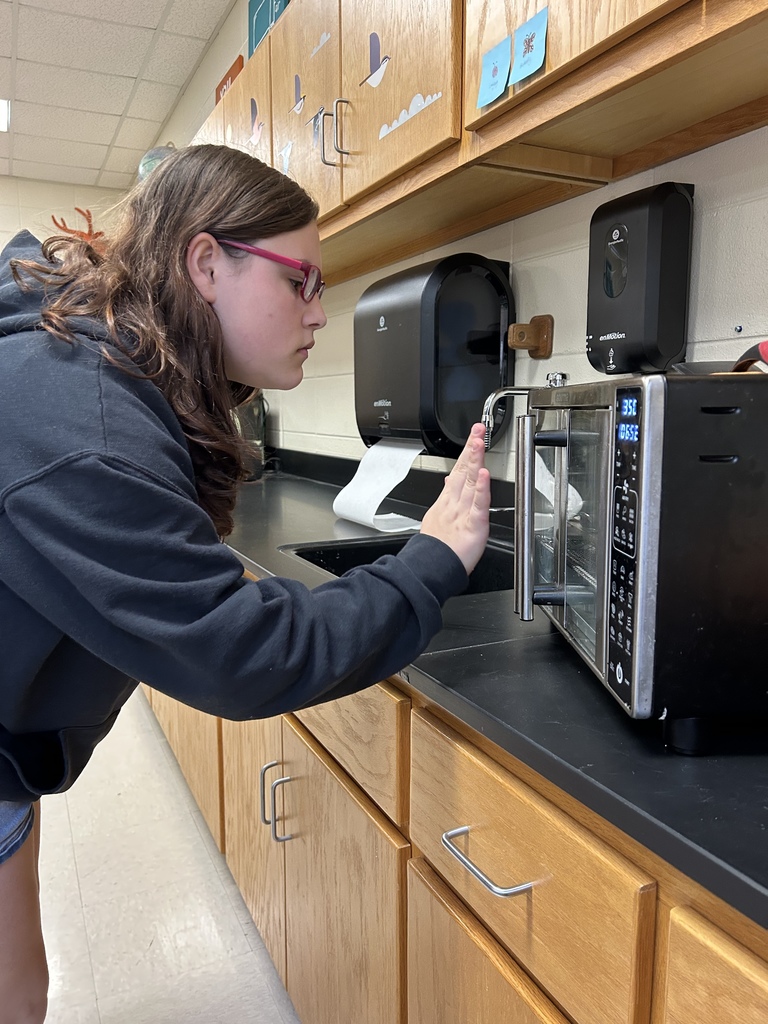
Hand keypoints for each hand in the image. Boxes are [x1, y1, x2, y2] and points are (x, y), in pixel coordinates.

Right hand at [419, 423, 490, 574]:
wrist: (431, 569)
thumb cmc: (438, 549)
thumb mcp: (438, 517)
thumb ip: (447, 497)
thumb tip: (449, 480)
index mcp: (448, 502)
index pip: (459, 471)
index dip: (467, 453)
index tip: (474, 436)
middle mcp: (455, 504)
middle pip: (464, 471)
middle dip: (471, 449)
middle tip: (478, 429)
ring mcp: (462, 513)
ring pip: (470, 482)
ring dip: (475, 460)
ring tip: (479, 442)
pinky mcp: (473, 526)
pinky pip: (478, 505)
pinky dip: (481, 489)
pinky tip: (483, 475)